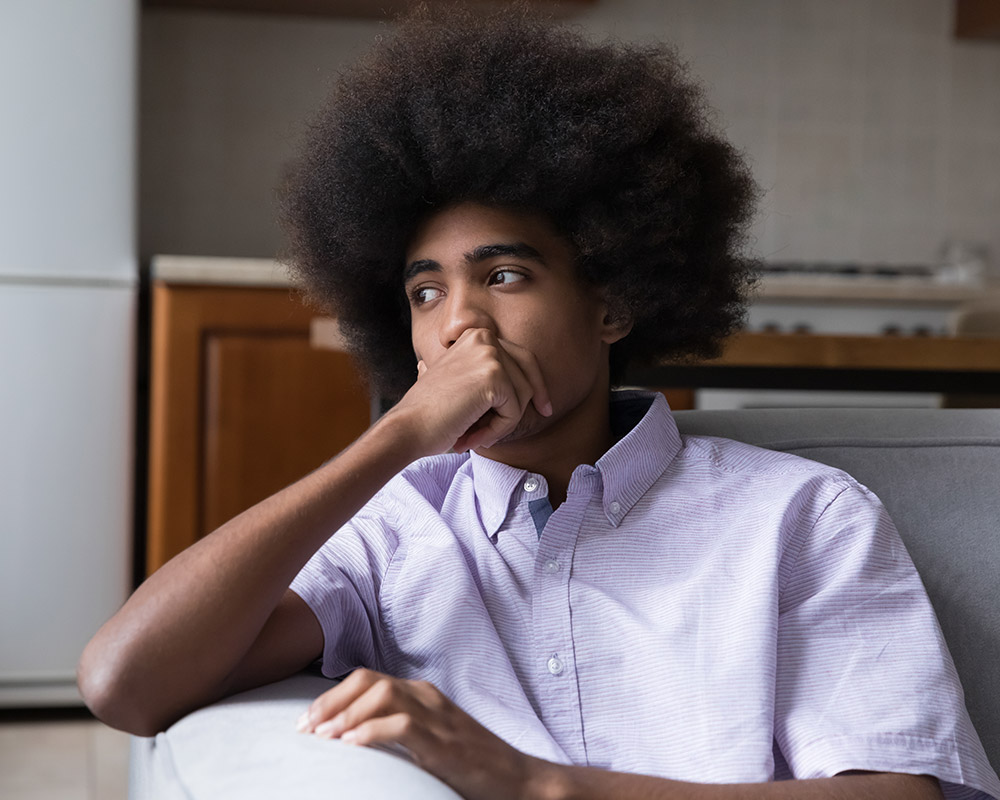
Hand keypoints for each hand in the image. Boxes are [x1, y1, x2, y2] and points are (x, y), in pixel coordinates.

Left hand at [297, 669, 546, 799]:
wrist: (518, 780)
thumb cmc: (473, 765)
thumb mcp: (431, 740)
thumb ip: (400, 731)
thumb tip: (354, 738)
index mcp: (422, 694)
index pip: (368, 679)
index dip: (333, 697)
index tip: (308, 721)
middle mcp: (427, 697)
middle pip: (368, 681)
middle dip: (330, 701)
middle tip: (305, 728)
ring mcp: (437, 717)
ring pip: (381, 695)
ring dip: (345, 715)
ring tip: (322, 738)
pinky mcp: (443, 742)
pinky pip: (400, 725)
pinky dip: (370, 732)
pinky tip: (350, 746)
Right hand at [389, 328, 552, 455]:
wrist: (407, 427)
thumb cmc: (430, 413)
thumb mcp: (459, 383)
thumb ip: (480, 375)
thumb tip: (514, 383)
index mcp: (476, 335)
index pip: (522, 357)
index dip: (535, 383)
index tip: (542, 405)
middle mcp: (484, 338)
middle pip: (530, 372)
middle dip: (532, 399)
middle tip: (535, 418)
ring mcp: (489, 355)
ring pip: (522, 396)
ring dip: (503, 423)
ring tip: (477, 435)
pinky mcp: (493, 377)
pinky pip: (514, 411)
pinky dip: (498, 430)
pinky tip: (474, 436)